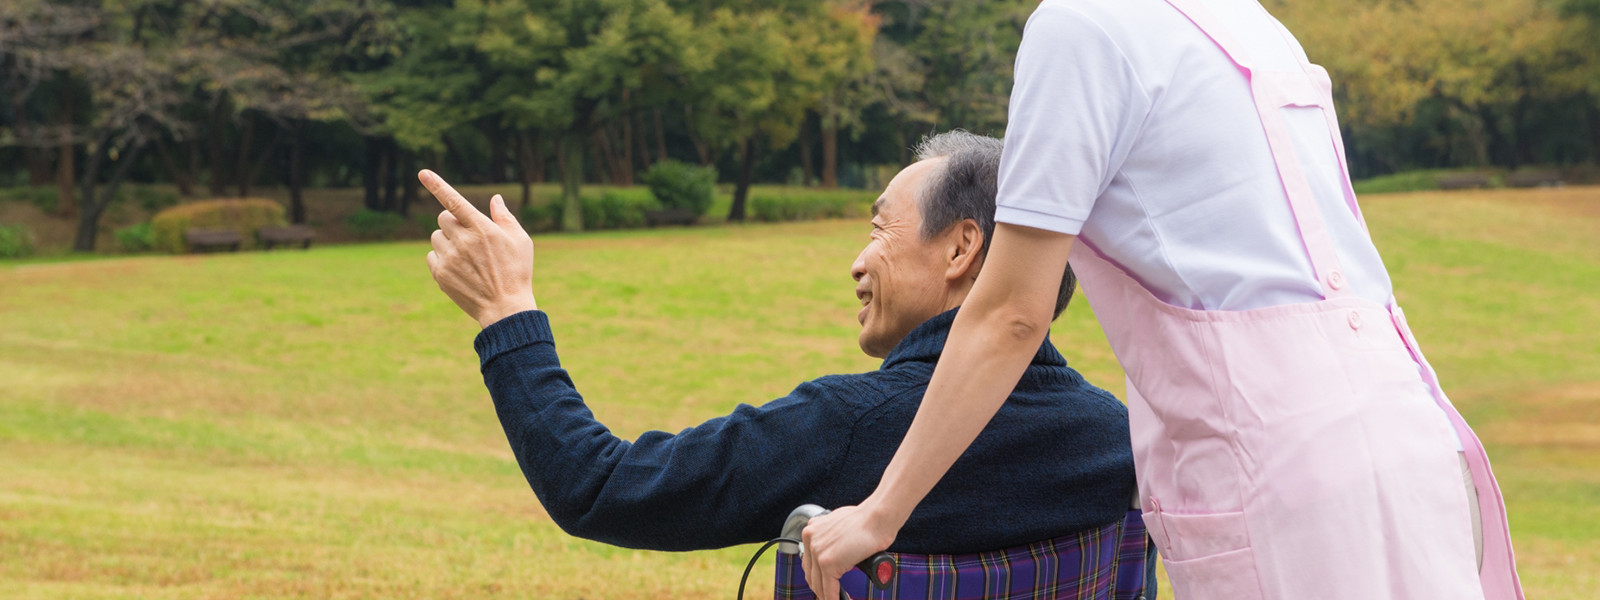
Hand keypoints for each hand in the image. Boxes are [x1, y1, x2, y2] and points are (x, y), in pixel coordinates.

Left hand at [419, 169, 537, 327]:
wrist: (505, 308)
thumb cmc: (517, 272)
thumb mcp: (521, 241)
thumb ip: (505, 218)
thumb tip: (495, 199)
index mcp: (482, 228)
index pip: (454, 200)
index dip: (437, 184)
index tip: (422, 172)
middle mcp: (463, 240)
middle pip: (442, 218)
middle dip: (452, 223)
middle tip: (468, 237)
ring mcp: (449, 258)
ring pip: (436, 237)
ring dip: (447, 241)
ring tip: (466, 258)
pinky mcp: (440, 274)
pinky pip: (431, 256)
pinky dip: (442, 258)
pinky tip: (459, 269)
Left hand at [801, 503, 896, 599]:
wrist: (877, 517)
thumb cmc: (867, 520)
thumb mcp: (840, 526)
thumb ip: (832, 539)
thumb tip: (836, 552)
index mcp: (812, 530)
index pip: (808, 561)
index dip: (816, 575)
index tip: (823, 582)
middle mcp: (810, 539)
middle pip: (810, 574)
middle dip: (820, 587)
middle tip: (829, 593)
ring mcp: (818, 552)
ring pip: (818, 584)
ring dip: (826, 594)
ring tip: (835, 597)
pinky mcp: (828, 564)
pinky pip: (828, 589)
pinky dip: (833, 598)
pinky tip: (840, 599)